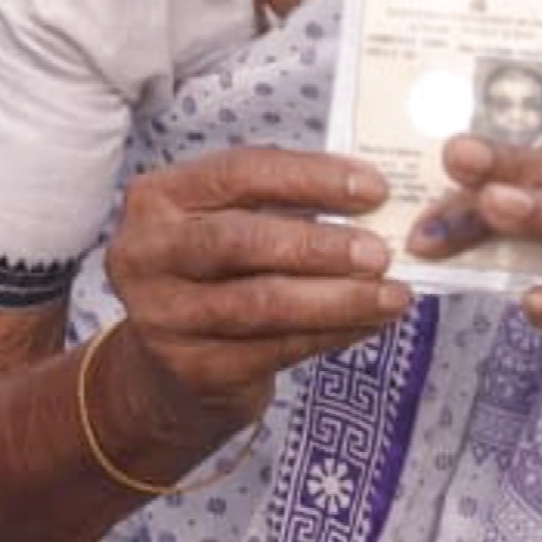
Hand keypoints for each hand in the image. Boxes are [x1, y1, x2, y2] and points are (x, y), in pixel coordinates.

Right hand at [99, 146, 410, 437]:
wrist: (164, 369)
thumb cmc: (211, 277)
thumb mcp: (221, 225)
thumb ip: (277, 206)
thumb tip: (370, 199)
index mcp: (157, 198)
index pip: (238, 172)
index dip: (310, 177)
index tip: (374, 189)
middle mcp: (148, 253)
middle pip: (245, 240)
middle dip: (322, 245)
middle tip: (382, 253)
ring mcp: (164, 315)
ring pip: (265, 303)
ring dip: (340, 298)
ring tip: (393, 296)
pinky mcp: (192, 369)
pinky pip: (276, 349)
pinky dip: (332, 334)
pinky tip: (368, 323)